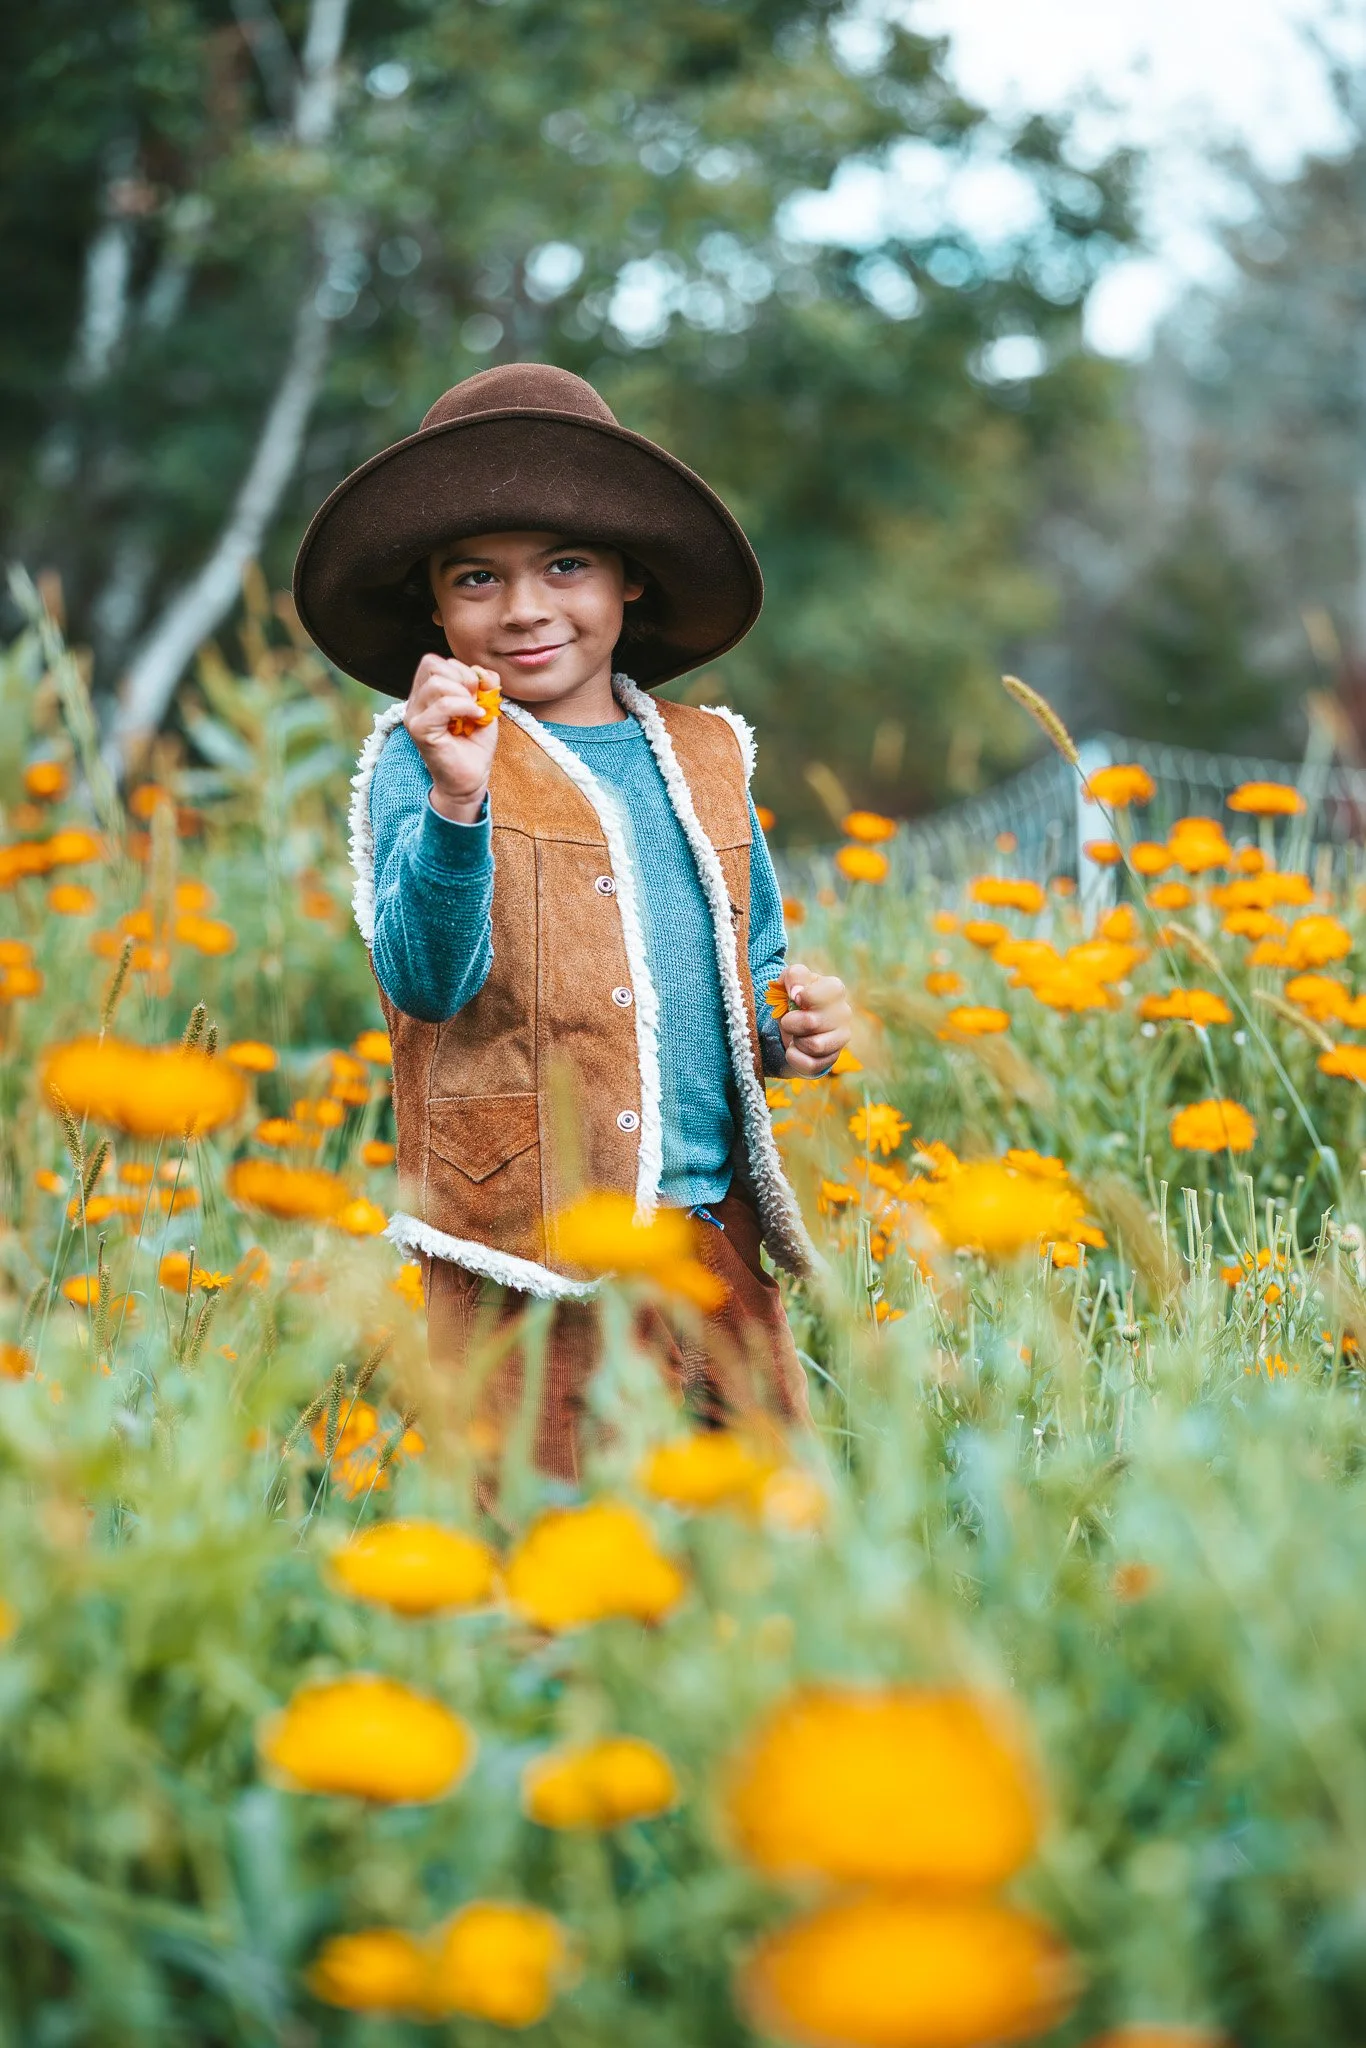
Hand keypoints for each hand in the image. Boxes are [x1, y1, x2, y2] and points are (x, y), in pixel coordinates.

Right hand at [404, 654, 500, 821]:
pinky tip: (474, 717)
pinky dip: (465, 707)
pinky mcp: (420, 731)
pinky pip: (443, 705)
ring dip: (464, 694)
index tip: (476, 693)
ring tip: (473, 712)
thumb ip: (485, 684)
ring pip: (436, 683)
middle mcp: (415, 701)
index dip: (461, 670)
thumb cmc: (474, 744)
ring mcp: (414, 716)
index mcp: (426, 693)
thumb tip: (483, 671)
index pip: (435, 661)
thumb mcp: (484, 706)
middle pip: (432, 664)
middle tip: (475, 701)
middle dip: (462, 677)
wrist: (471, 779)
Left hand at [777, 961, 851, 1075]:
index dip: (805, 996)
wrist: (793, 1025)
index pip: (829, 991)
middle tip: (788, 1021)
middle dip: (791, 1022)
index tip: (794, 998)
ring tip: (795, 1035)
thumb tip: (797, 993)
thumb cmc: (793, 998)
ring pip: (815, 1046)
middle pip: (813, 1022)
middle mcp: (844, 1013)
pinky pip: (811, 1064)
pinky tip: (794, 1049)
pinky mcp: (832, 1059)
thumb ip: (794, 976)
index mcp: (836, 990)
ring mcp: (841, 1038)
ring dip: (796, 1041)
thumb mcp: (789, 980)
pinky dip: (794, 1058)